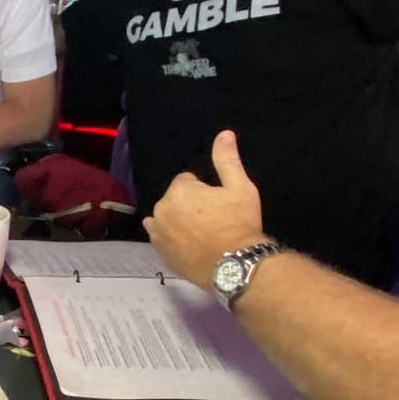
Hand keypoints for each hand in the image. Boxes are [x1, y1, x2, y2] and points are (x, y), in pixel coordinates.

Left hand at [144, 130, 269, 291]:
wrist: (235, 266)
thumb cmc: (239, 224)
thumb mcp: (240, 188)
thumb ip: (227, 160)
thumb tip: (224, 133)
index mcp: (179, 190)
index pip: (187, 181)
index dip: (204, 191)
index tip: (217, 204)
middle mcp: (162, 209)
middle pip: (175, 199)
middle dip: (189, 205)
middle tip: (212, 220)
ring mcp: (158, 233)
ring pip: (166, 218)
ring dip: (177, 221)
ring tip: (200, 235)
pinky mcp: (159, 253)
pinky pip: (161, 237)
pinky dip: (171, 238)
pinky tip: (189, 245)